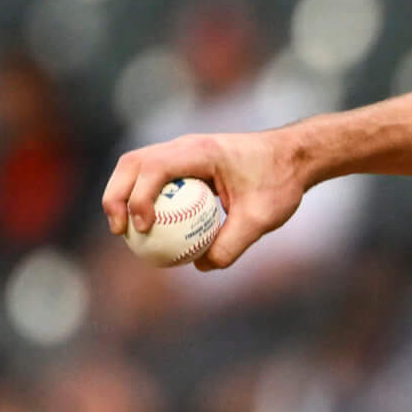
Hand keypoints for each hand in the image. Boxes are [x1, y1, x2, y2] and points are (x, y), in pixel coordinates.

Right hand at [103, 129, 306, 271]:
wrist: (295, 156)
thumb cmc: (281, 182)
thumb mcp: (263, 219)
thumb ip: (232, 243)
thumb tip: (201, 265)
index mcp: (202, 151)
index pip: (155, 167)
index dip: (140, 197)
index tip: (144, 228)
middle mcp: (186, 145)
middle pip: (133, 163)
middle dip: (116, 196)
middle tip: (121, 232)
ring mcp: (182, 150)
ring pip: (136, 166)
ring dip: (123, 195)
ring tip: (125, 231)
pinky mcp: (184, 160)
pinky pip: (153, 176)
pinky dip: (141, 196)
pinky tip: (147, 228)